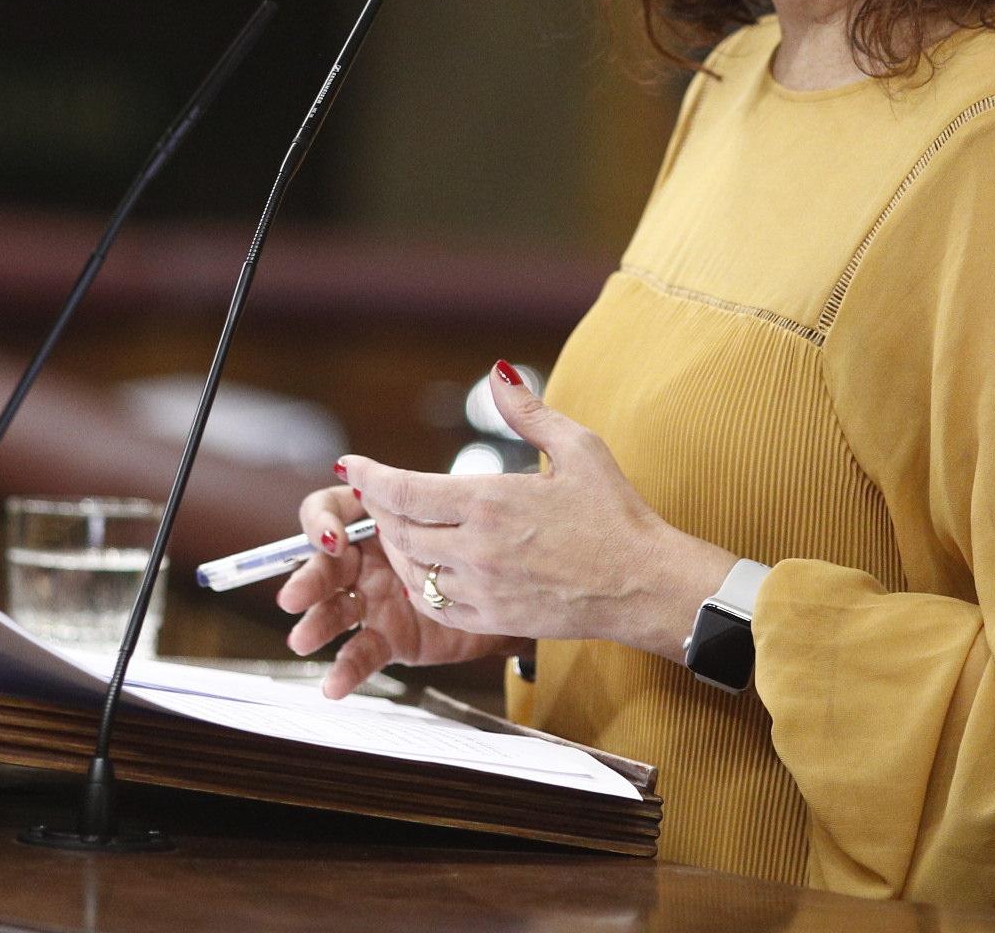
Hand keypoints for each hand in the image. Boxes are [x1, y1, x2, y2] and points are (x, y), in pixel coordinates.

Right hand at [278, 483, 516, 698]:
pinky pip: (362, 653)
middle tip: (294, 598)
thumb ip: (421, 487)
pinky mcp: (387, 638)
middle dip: (308, 580)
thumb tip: (399, 447)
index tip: (333, 538)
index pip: (328, 510)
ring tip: (302, 640)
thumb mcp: (454, 503)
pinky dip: (345, 671)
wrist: (509, 588)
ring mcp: (372, 601)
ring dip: (315, 625)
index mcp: (371, 518)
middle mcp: (363, 559)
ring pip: (334, 610)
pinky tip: (333, 686)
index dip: (321, 523)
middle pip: (323, 564)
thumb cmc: (477, 533)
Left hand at [340, 361, 735, 663]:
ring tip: (397, 529)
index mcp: (490, 502)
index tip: (349, 465)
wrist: (645, 585)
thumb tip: (497, 373)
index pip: (404, 491)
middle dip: (378, 511)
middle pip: (399, 531)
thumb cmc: (616, 514)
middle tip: (373, 495)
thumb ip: (528, 412)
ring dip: (396, 549)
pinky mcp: (494, 621)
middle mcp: (477, 549)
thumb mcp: (578, 448)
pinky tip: (423, 572)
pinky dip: (418, 587)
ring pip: (411, 571)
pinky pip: (435, 607)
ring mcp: (483, 590)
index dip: (370, 478)